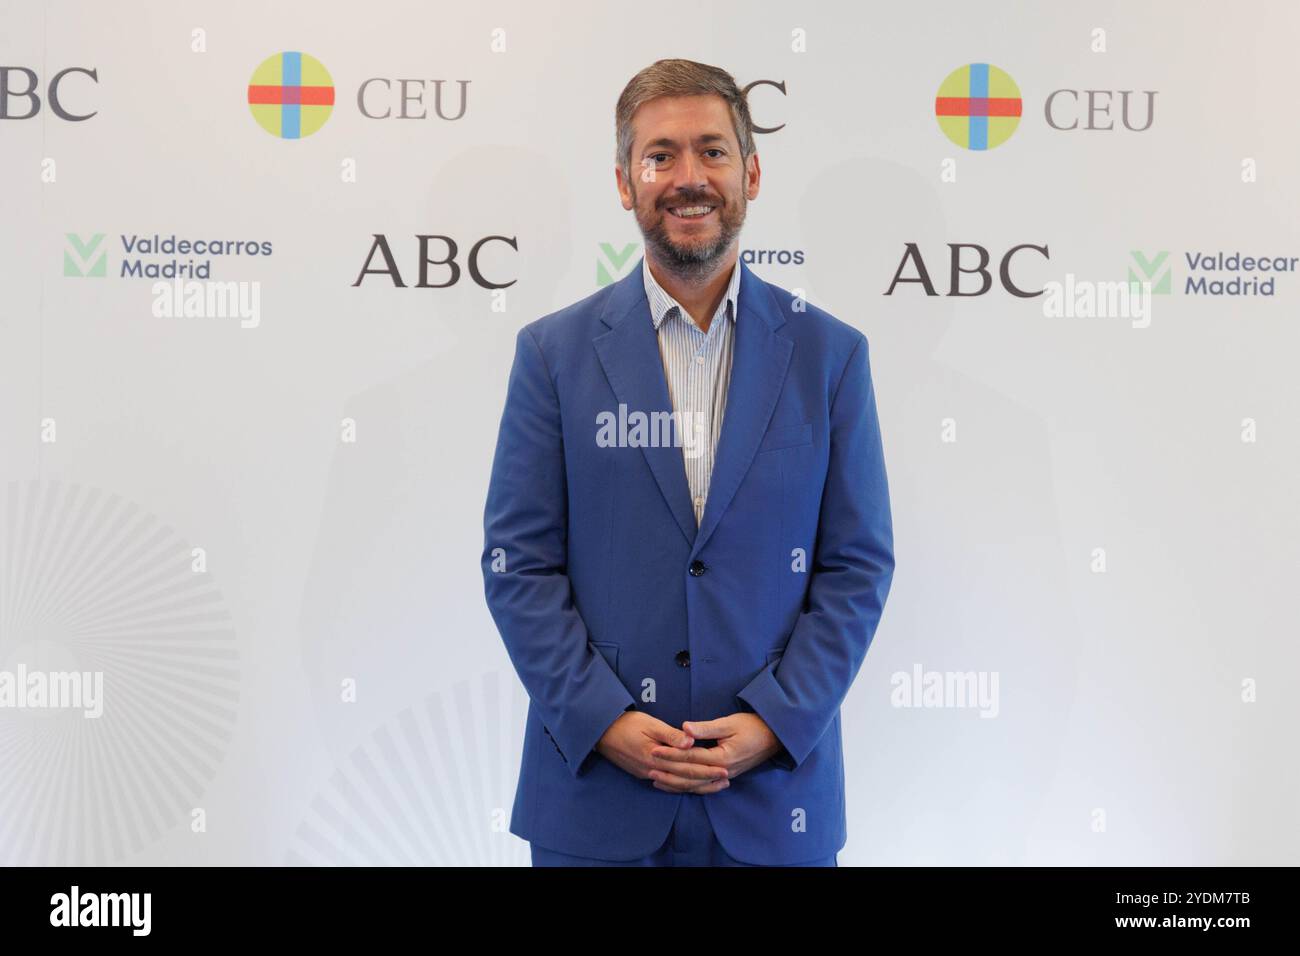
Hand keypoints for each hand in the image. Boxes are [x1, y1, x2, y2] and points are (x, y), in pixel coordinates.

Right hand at [595, 711, 730, 792]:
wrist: (601, 732)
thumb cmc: (626, 723)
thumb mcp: (649, 723)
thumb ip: (670, 734)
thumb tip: (690, 741)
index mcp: (655, 756)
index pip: (687, 766)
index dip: (707, 768)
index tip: (724, 768)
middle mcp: (652, 770)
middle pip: (684, 779)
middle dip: (706, 780)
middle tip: (726, 779)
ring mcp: (646, 774)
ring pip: (676, 785)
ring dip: (696, 786)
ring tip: (714, 785)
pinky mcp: (642, 774)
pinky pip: (666, 784)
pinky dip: (680, 786)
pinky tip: (690, 787)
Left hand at [647, 713, 781, 792]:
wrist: (775, 737)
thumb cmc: (753, 726)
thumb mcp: (729, 723)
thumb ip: (706, 728)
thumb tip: (684, 728)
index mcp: (722, 758)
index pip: (690, 758)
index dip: (671, 754)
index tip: (654, 750)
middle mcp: (722, 771)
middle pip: (690, 775)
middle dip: (668, 771)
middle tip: (649, 766)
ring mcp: (725, 776)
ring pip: (696, 785)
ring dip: (675, 783)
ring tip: (656, 780)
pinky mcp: (726, 776)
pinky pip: (704, 786)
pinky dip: (689, 787)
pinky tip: (676, 785)